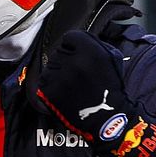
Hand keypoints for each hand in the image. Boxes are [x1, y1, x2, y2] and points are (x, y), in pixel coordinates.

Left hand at [36, 31, 155, 156]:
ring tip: (72, 86)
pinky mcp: (49, 90)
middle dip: (67, 60)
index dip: (75, 47)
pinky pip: (44, 81)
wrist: (106, 119)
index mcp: (90, 50)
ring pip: (50, 65)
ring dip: (58, 72)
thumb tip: (74, 40)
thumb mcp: (111, 58)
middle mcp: (73, 61)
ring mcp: (59, 76)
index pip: (70, 37)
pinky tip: (64, 93)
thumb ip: (93, 44)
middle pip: (59, 51)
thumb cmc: (109, 88)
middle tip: (78, 75)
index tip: (80, 57)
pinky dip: (50, 85)